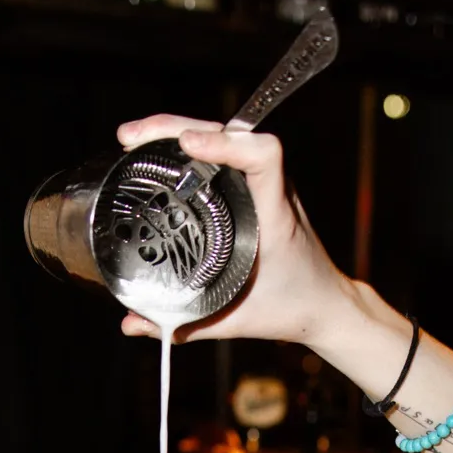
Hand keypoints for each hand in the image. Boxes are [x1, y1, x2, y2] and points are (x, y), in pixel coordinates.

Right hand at [116, 114, 349, 347]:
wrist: (323, 303)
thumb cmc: (289, 310)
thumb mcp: (237, 322)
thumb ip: (186, 326)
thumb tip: (132, 325)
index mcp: (275, 217)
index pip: (263, 158)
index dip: (225, 143)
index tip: (187, 144)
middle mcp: (272, 191)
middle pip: (229, 133)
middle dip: (176, 127)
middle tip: (130, 138)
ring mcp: (265, 184)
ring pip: (224, 136)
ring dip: (178, 129)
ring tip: (135, 140)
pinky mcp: (256, 186)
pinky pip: (223, 152)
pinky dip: (190, 145)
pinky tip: (161, 151)